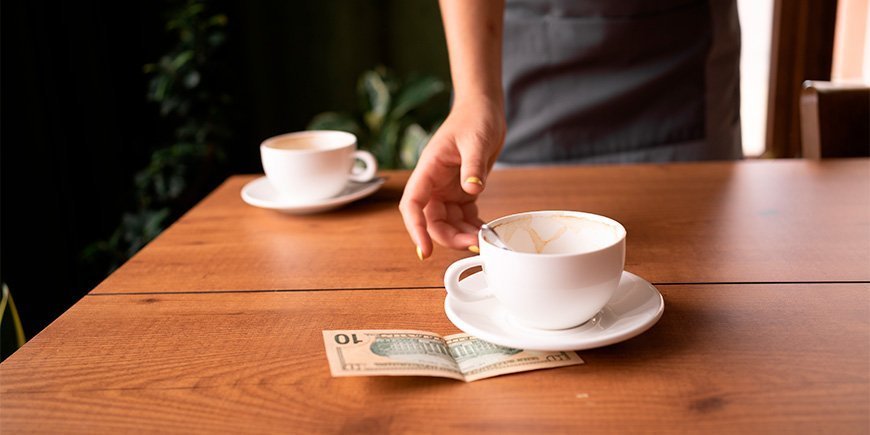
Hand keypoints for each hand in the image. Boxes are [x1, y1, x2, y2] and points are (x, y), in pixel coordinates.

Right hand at [399, 99, 505, 258]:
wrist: (483, 110)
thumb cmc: (474, 118)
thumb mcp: (476, 140)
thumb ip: (473, 166)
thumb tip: (472, 190)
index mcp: (428, 170)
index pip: (413, 204)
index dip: (416, 228)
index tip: (425, 249)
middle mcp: (434, 184)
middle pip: (431, 220)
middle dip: (449, 237)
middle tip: (473, 244)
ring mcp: (447, 190)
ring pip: (448, 223)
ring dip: (462, 235)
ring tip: (484, 240)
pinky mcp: (463, 192)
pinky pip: (464, 218)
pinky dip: (473, 227)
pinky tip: (486, 232)